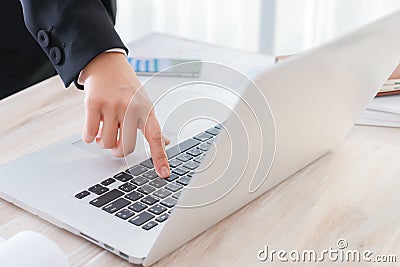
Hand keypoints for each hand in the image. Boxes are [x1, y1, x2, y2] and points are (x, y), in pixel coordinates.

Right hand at [78, 52, 169, 177]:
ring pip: (107, 143)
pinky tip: (94, 128)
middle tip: (115, 145)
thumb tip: (166, 143)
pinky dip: (90, 136)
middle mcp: (131, 108)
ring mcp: (112, 106)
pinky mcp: (93, 104)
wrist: (106, 63)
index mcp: (146, 110)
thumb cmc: (126, 86)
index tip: (164, 174)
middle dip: (118, 151)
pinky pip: (90, 135)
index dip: (160, 157)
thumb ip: (151, 124)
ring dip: (104, 142)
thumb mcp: (144, 102)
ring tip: (105, 131)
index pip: (156, 137)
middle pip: (126, 147)